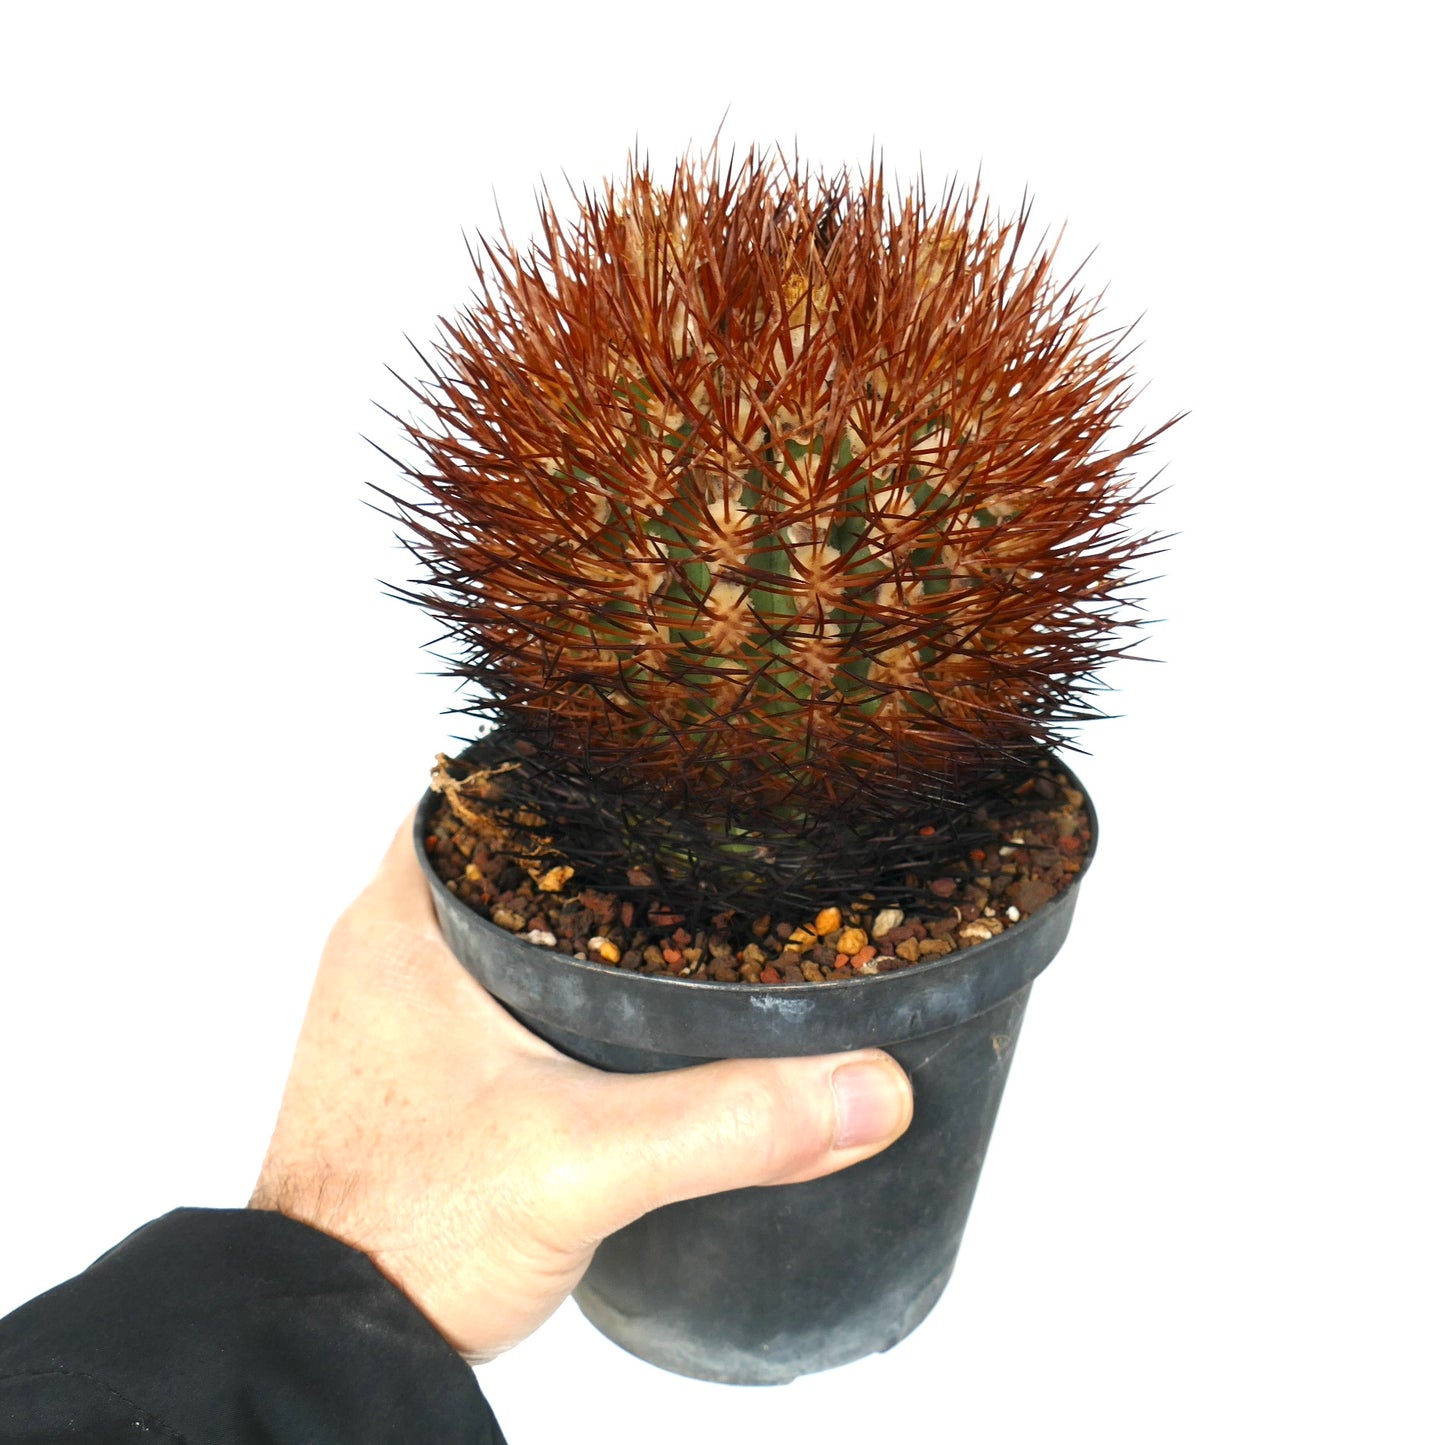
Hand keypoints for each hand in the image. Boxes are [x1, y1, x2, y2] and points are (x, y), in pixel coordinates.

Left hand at [250, 816, 913, 1361]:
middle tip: (704, 841)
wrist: (337, 1345)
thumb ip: (730, 1120)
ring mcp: (404, 1017)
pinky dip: (571, 987)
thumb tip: (868, 1085)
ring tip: (688, 912)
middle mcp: (391, 952)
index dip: (579, 766)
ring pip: (513, 926)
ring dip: (589, 920)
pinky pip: (509, 993)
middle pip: (515, 853)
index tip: (667, 766)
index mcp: (401, 922)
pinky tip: (635, 1016)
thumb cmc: (405, 1232)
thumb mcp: (587, 1160)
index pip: (490, 788)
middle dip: (608, 846)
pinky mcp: (427, 1076)